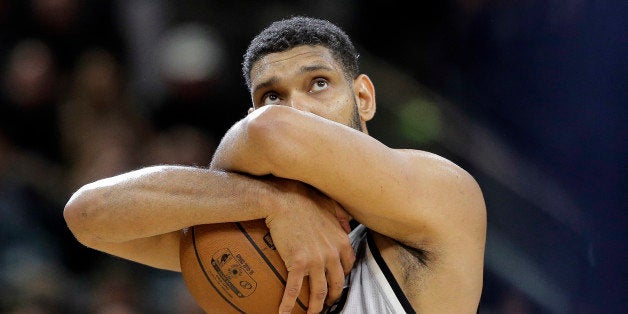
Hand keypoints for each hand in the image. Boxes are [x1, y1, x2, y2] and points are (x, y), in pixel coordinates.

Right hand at [264, 177, 354, 313]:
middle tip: (326, 303)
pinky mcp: (298, 264)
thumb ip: (342, 216)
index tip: (335, 282)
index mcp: (341, 240)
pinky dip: (289, 305)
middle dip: (332, 296)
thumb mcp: (330, 205)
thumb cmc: (304, 199)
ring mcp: (316, 260)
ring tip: (311, 313)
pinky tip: (285, 313)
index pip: (348, 266)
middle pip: (337, 283)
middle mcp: (332, 253)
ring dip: (316, 307)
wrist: (283, 200)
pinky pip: (295, 290)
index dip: (342, 277)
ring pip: (320, 292)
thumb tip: (347, 225)